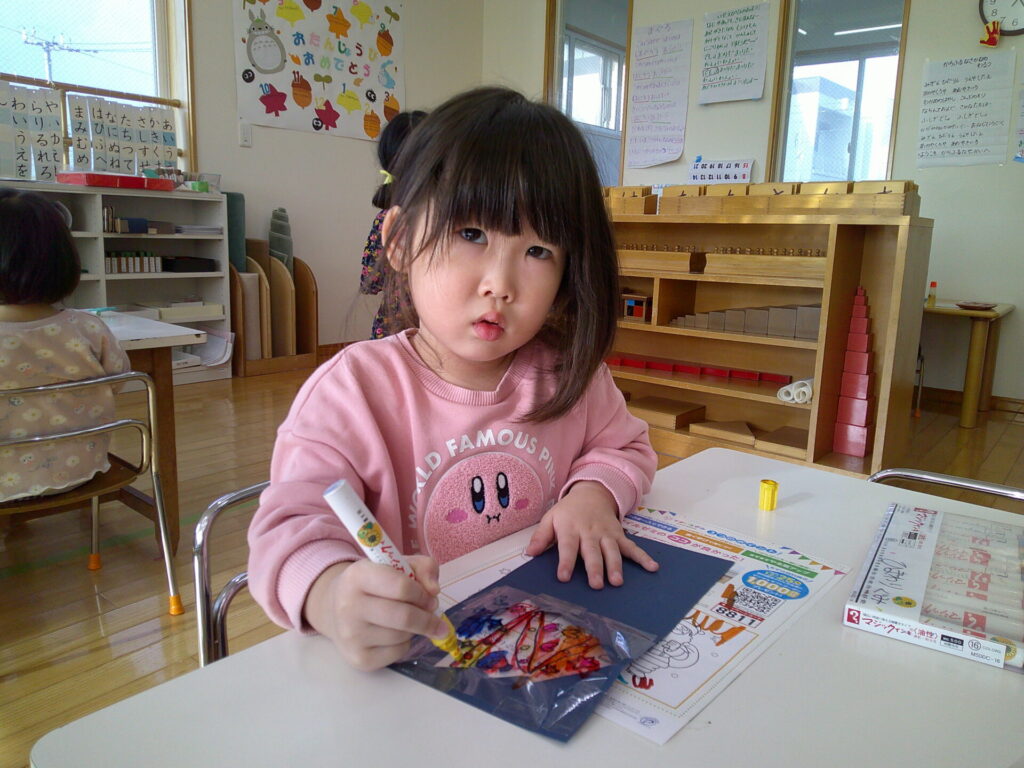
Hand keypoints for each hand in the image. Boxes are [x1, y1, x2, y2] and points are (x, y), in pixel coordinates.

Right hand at [303, 556, 451, 670]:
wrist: (335, 608)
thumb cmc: (373, 583)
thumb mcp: (396, 564)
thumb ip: (423, 567)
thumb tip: (434, 591)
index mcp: (358, 576)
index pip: (401, 587)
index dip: (422, 594)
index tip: (431, 597)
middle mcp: (349, 606)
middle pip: (404, 617)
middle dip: (427, 618)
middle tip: (434, 615)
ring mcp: (351, 635)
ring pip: (402, 636)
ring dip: (414, 629)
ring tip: (406, 620)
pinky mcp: (358, 658)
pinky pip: (397, 653)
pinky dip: (404, 644)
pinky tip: (394, 635)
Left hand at [524, 481, 657, 588]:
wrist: (592, 492)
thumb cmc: (568, 511)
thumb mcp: (550, 518)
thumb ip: (541, 536)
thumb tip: (529, 553)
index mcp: (570, 529)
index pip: (567, 546)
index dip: (565, 561)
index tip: (563, 577)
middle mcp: (589, 532)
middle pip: (592, 551)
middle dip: (595, 568)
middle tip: (596, 584)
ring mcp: (606, 534)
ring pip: (612, 550)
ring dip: (615, 565)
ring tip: (617, 581)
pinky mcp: (619, 535)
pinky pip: (632, 547)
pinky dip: (643, 557)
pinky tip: (652, 567)